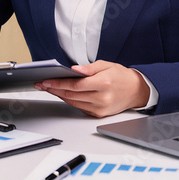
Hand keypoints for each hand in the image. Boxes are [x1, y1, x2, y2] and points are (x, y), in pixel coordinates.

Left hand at [35, 60, 149, 117]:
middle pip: (71, 95)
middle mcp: (102, 98)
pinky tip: (62, 93)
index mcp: (104, 83)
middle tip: (42, 84)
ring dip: (59, 95)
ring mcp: (100, 108)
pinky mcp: (98, 114)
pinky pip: (79, 107)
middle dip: (54, 89)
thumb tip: (73, 70)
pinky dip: (69, 100)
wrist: (136, 91)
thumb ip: (89, 68)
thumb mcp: (106, 65)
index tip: (46, 81)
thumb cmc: (121, 76)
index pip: (75, 85)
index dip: (58, 83)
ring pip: (73, 102)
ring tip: (48, 88)